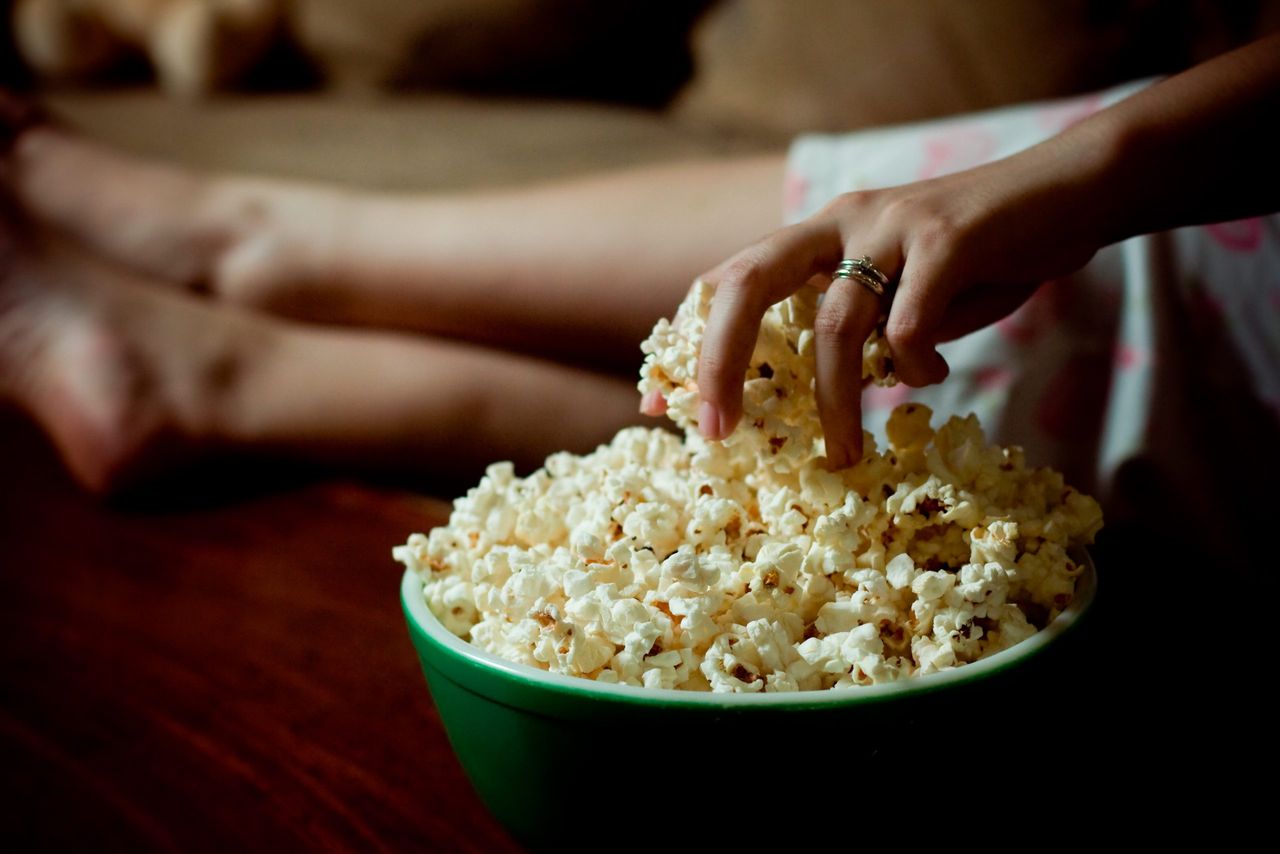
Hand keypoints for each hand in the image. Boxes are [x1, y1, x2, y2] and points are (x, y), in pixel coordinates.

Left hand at [694, 141, 1109, 467]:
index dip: (689, 344)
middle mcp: (839, 220)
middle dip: (720, 363)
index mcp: (816, 235)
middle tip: (717, 432)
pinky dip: (915, 367)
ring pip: (834, 326)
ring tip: (843, 454)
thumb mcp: (895, 290)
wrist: (1067, 193)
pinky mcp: (948, 237)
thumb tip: (803, 396)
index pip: (728, 282)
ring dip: (834, 402)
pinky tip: (933, 380)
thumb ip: (850, 328)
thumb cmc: (976, 257)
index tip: (661, 408)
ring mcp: (890, 225)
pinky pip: (910, 324)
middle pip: (748, 284)